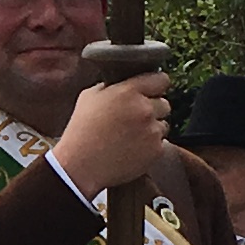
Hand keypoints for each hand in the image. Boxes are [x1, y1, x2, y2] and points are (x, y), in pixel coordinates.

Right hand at [53, 69, 170, 196]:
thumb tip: (123, 84)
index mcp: (129, 91)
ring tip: (130, 137)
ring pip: (163, 125)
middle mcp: (144, 109)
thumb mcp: (89, 97)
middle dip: (153, 110)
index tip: (152, 91)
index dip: (156, 85)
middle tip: (135, 119)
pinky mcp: (156, 150)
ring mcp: (152, 130)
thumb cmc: (81, 131)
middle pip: (164, 104)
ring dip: (152, 129)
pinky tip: (132, 149)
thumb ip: (111, 86)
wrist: (80, 165)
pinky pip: (160, 143)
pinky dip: (149, 146)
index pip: (161, 80)